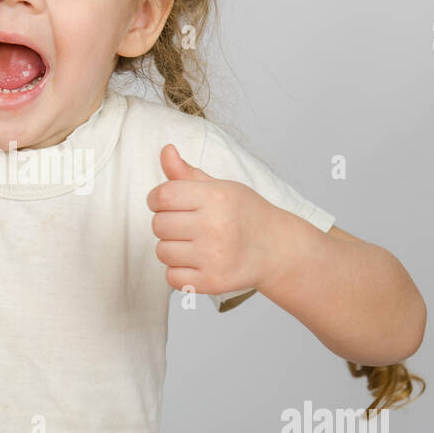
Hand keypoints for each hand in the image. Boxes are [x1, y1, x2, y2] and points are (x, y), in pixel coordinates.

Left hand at [146, 143, 294, 294]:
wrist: (276, 249)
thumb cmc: (244, 214)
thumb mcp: (220, 187)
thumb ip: (186, 173)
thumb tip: (166, 150)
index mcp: (216, 197)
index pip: (162, 196)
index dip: (157, 199)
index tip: (168, 203)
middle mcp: (215, 226)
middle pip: (158, 224)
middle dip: (167, 224)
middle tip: (187, 225)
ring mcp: (214, 257)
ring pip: (162, 252)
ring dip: (172, 249)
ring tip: (193, 244)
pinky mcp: (212, 282)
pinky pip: (171, 277)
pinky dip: (179, 272)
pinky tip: (196, 262)